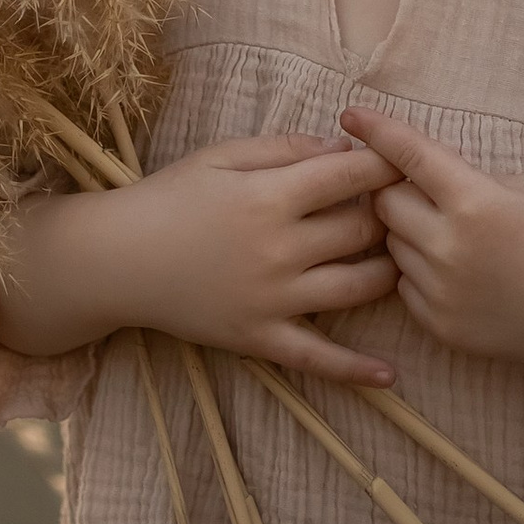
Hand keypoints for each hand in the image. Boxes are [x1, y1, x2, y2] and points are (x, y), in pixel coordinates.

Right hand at [0, 135, 400, 386]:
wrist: (120, 259)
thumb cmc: (171, 197)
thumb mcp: (223, 155)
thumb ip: (285, 148)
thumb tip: (343, 148)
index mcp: (269, 196)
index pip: (350, 178)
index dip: (385, 167)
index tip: (403, 163)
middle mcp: (279, 249)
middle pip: (363, 232)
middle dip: (390, 217)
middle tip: (402, 210)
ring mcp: (273, 299)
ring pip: (357, 290)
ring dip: (388, 274)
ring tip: (398, 261)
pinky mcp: (260, 338)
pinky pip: (317, 359)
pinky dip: (357, 370)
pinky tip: (390, 375)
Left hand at [345, 104, 523, 401]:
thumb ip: (472, 176)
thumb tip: (427, 172)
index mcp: (474, 202)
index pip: (407, 155)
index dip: (376, 130)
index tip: (351, 115)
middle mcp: (448, 249)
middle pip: (385, 202)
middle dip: (393, 186)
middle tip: (417, 184)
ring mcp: (442, 293)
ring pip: (392, 246)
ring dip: (407, 231)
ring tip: (445, 230)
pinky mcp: (442, 328)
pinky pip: (406, 287)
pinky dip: (418, 272)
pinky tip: (454, 269)